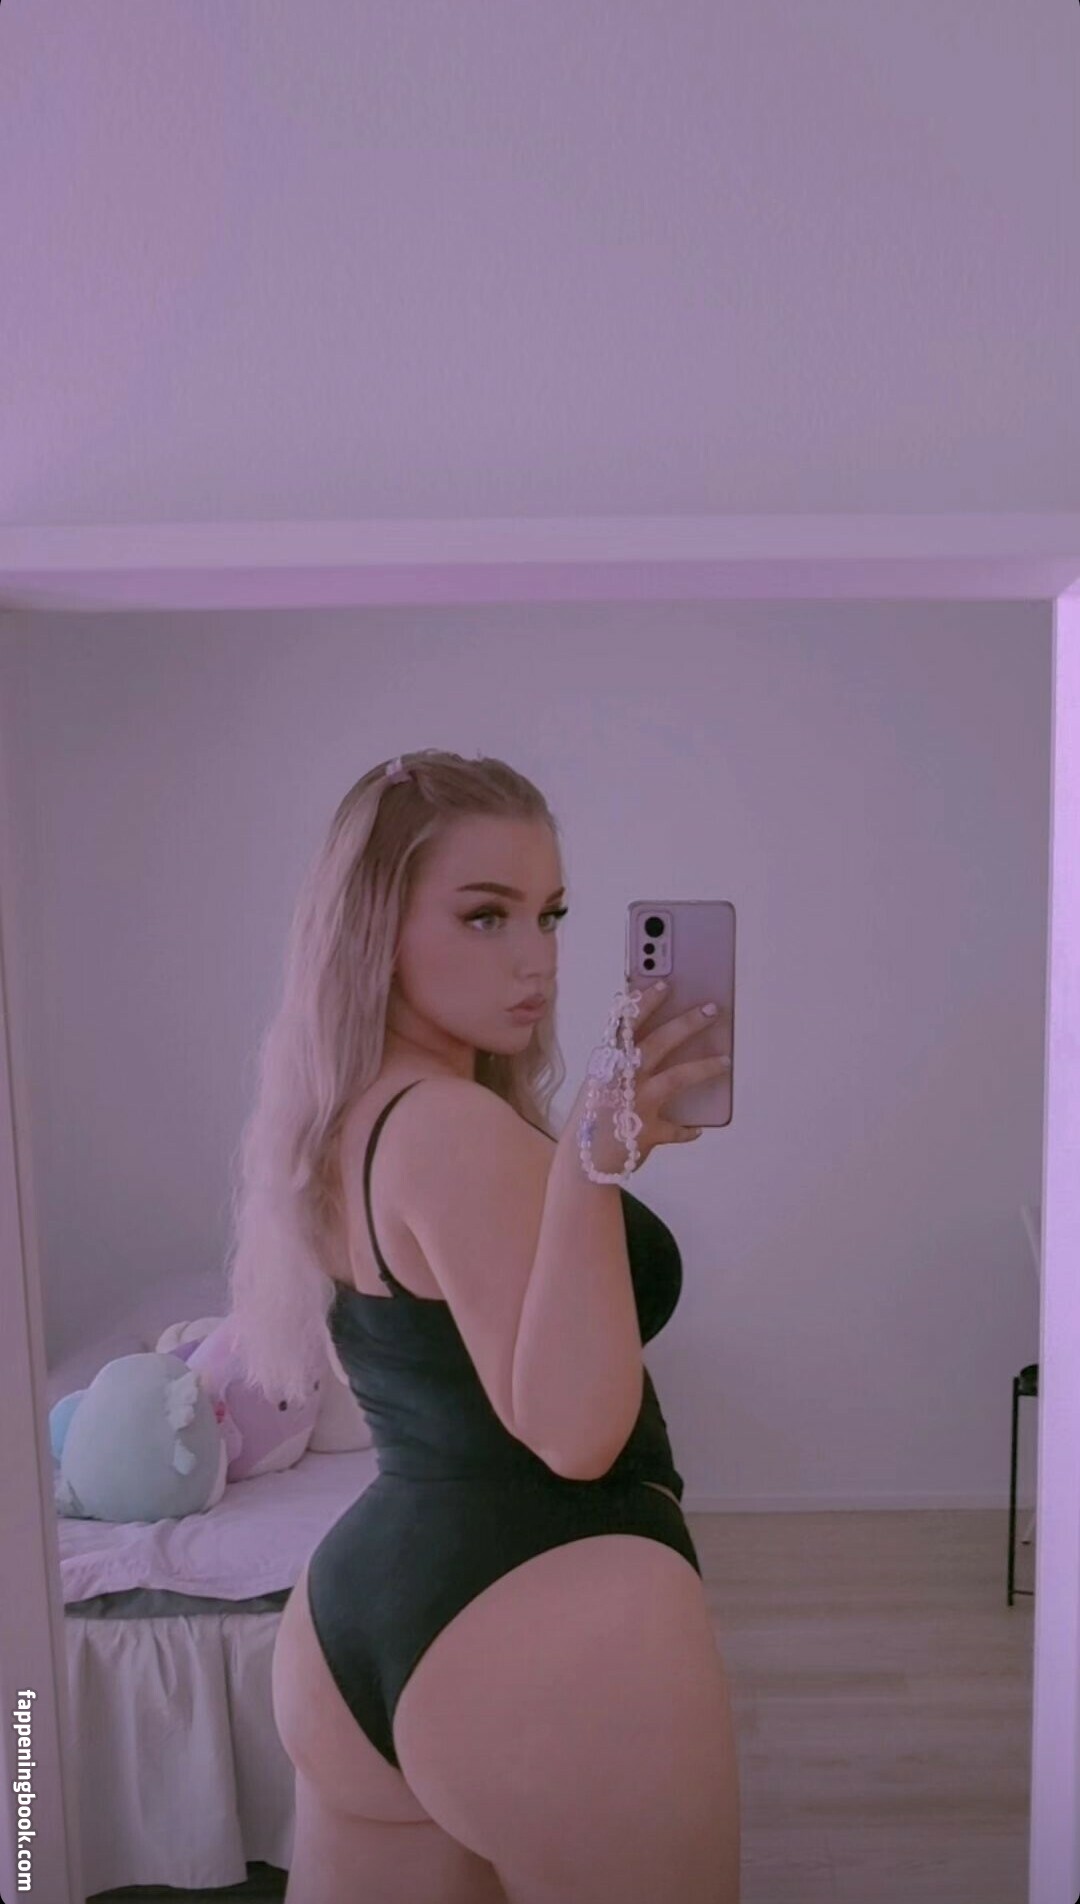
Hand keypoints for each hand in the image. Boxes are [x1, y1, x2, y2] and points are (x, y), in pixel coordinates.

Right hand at [572, 981, 731, 1174]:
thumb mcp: (597, 1084)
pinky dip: (688, 1129)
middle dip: (688, 1022)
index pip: (625, 1023)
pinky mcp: (648, 1131)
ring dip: (704, 1066)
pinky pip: (677, 1128)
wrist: (580, 1164)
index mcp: (605, 1062)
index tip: (664, 983)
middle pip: (660, 1042)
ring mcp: (635, 1103)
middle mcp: (620, 1078)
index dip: (645, 1001)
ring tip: (725, 1061)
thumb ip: (620, 1066)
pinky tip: (697, 1127)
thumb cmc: (590, 1120)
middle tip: (711, 1009)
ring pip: (677, 1076)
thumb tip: (654, 1049)